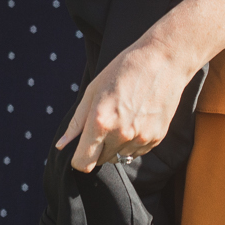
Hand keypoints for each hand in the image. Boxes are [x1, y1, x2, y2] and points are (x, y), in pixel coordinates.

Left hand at [56, 36, 195, 172]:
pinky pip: (138, 152)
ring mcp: (141, 138)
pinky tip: (138, 119)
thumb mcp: (93, 90)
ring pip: (120, 157)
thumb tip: (61, 145)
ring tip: (125, 117)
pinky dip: (134, 142)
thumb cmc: (124, 70)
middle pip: (101, 161)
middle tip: (106, 122)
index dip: (79, 159)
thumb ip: (77, 122)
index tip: (82, 149)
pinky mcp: (156, 138)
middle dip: (99, 149)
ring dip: (117, 145)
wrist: (163, 61)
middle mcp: (121, 135)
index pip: (83, 164)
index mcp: (100, 122)